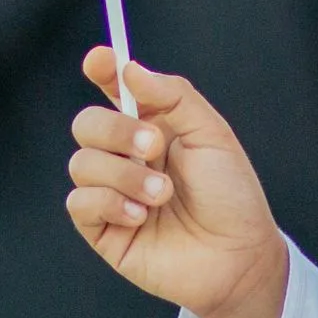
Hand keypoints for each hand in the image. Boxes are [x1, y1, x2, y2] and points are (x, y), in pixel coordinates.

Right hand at [66, 47, 289, 317]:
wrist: (238, 256)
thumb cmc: (231, 196)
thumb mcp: (212, 134)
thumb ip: (173, 96)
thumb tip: (129, 68)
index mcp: (153, 127)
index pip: (115, 91)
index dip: (103, 71)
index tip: (100, 61)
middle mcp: (128, 156)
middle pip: (87, 124)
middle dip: (116, 130)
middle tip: (154, 147)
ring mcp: (113, 192)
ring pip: (81, 163)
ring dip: (123, 175)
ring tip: (162, 195)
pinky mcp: (103, 229)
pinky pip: (79, 202)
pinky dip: (109, 203)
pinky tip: (141, 217)